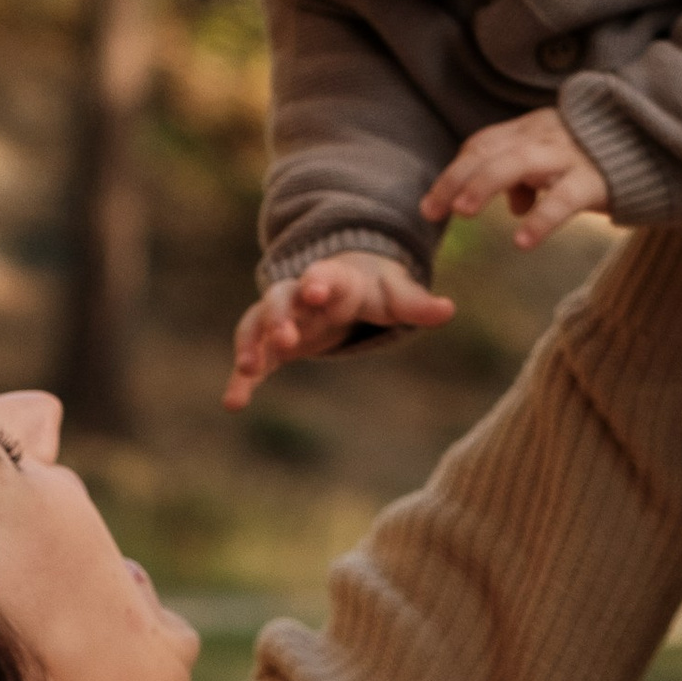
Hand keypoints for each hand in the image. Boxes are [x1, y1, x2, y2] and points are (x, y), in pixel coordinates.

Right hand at [223, 252, 453, 406]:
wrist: (346, 284)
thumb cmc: (374, 290)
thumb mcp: (396, 295)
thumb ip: (417, 304)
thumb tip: (449, 310)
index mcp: (330, 279)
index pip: (320, 276)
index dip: (317, 282)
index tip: (316, 290)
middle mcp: (298, 296)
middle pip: (280, 300)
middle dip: (280, 317)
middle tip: (285, 339)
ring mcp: (280, 319)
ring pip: (256, 326)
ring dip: (251, 345)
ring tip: (248, 371)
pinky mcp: (272, 344)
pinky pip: (253, 358)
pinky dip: (240, 379)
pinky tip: (232, 404)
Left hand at [420, 110, 613, 249]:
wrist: (657, 144)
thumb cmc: (602, 157)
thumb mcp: (559, 162)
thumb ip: (530, 177)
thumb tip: (511, 207)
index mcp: (533, 130)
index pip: (484, 144)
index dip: (455, 172)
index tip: (432, 205)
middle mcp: (546, 136)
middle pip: (490, 151)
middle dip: (457, 179)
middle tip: (432, 211)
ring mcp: (570, 155)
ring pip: (518, 162)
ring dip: (485, 184)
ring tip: (463, 212)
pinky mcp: (596, 180)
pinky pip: (564, 198)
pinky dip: (542, 218)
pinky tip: (523, 240)